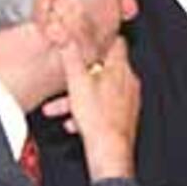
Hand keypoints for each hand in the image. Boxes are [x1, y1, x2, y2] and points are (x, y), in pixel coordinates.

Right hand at [43, 37, 139, 180]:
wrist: (110, 153)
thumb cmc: (97, 119)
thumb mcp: (77, 82)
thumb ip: (72, 56)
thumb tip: (66, 32)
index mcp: (120, 69)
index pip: (117, 42)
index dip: (101, 38)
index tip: (88, 38)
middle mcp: (128, 82)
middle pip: (104, 69)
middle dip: (81, 74)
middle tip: (67, 76)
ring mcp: (128, 100)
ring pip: (100, 91)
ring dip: (78, 96)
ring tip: (57, 108)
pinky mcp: (124, 117)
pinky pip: (103, 109)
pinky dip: (87, 112)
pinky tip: (72, 123)